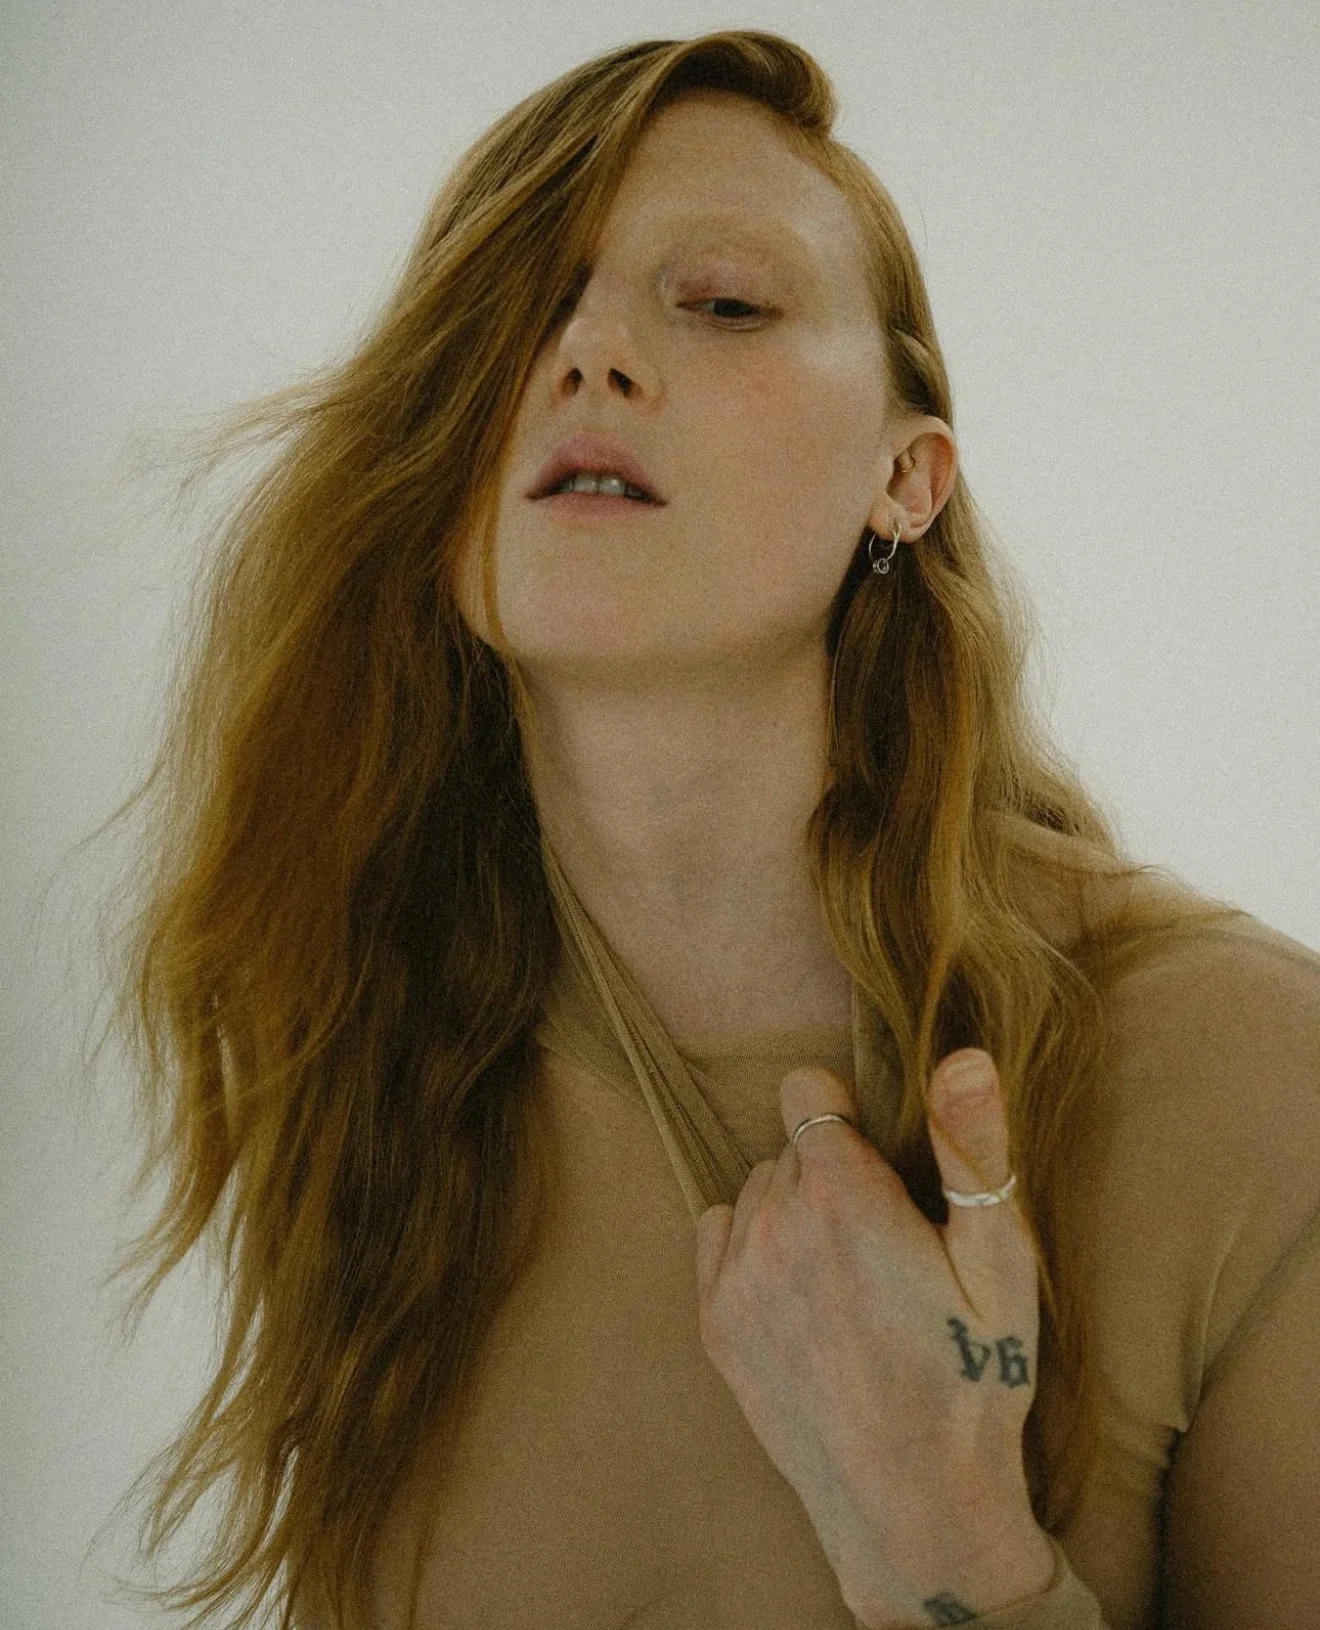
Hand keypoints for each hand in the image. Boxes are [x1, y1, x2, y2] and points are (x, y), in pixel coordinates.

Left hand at [693, 1049, 1055, 1626]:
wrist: (913, 1507)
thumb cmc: (972, 1379)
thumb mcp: (1000, 1264)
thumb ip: (973, 1149)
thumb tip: (962, 1056)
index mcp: (842, 1197)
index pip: (805, 1089)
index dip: (844, 1113)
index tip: (877, 1159)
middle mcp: (773, 1226)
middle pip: (789, 1147)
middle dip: (831, 1171)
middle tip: (884, 1240)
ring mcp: (735, 1278)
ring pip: (756, 1191)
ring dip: (792, 1211)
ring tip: (847, 1277)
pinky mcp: (715, 1324)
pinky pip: (721, 1237)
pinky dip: (754, 1250)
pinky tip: (804, 1297)